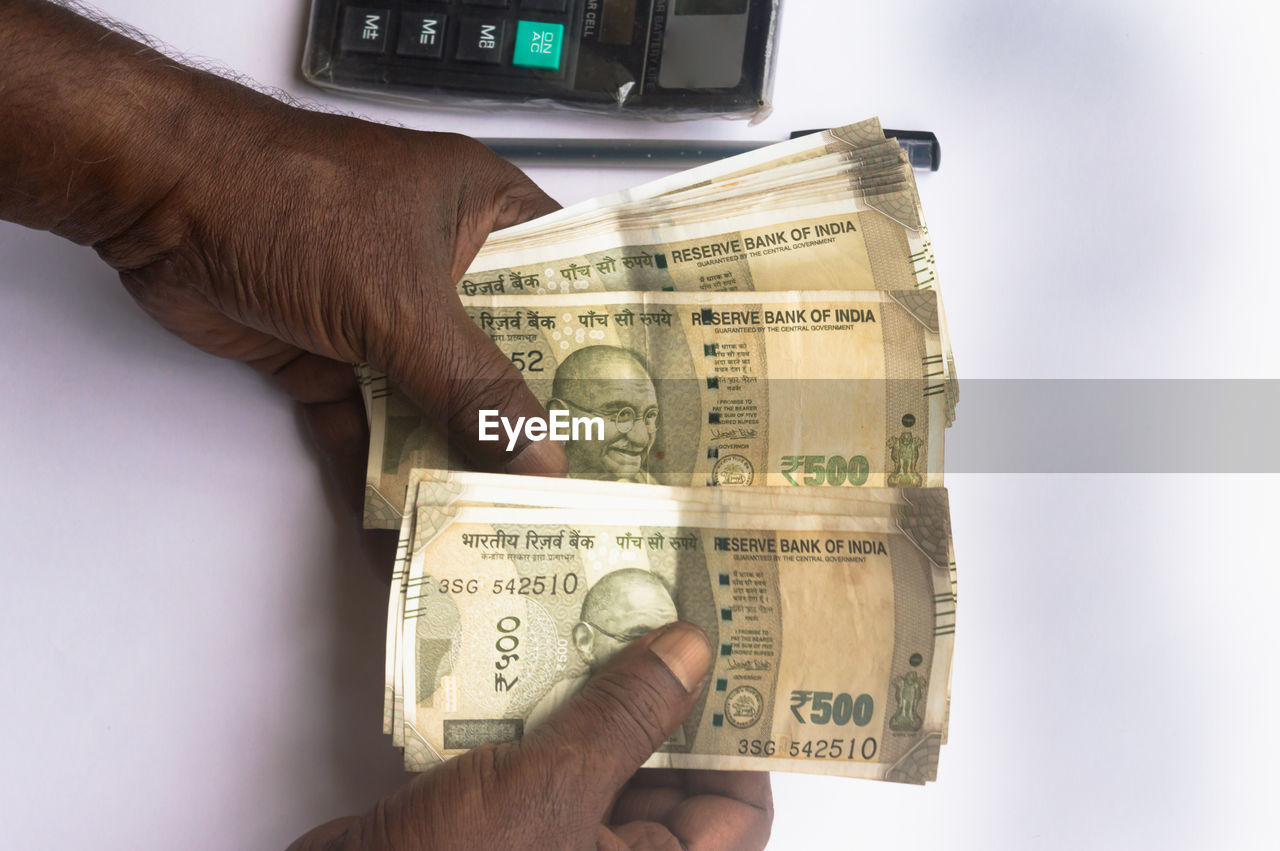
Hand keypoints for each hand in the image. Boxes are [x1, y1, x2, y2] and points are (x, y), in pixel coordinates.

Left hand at [106, 105, 567, 493]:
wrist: (157, 202)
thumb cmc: (293, 205)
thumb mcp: (405, 301)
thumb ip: (476, 386)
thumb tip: (540, 459)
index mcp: (484, 215)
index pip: (565, 283)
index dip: (599, 349)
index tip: (633, 416)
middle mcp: (442, 263)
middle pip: (502, 357)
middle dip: (527, 423)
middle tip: (576, 490)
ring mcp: (384, 313)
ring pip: (436, 400)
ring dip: (454, 458)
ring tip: (502, 524)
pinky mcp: (330, 357)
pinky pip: (369, 426)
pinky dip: (379, 474)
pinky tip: (405, 530)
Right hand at [289, 623, 771, 849]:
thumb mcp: (554, 788)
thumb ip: (628, 718)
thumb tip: (694, 653)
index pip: (738, 811)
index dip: (740, 738)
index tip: (734, 662)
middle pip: (672, 771)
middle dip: (666, 695)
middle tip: (669, 614)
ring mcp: (559, 838)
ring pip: (607, 755)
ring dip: (603, 690)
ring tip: (609, 612)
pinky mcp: (508, 817)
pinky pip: (550, 755)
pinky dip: (549, 706)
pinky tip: (542, 647)